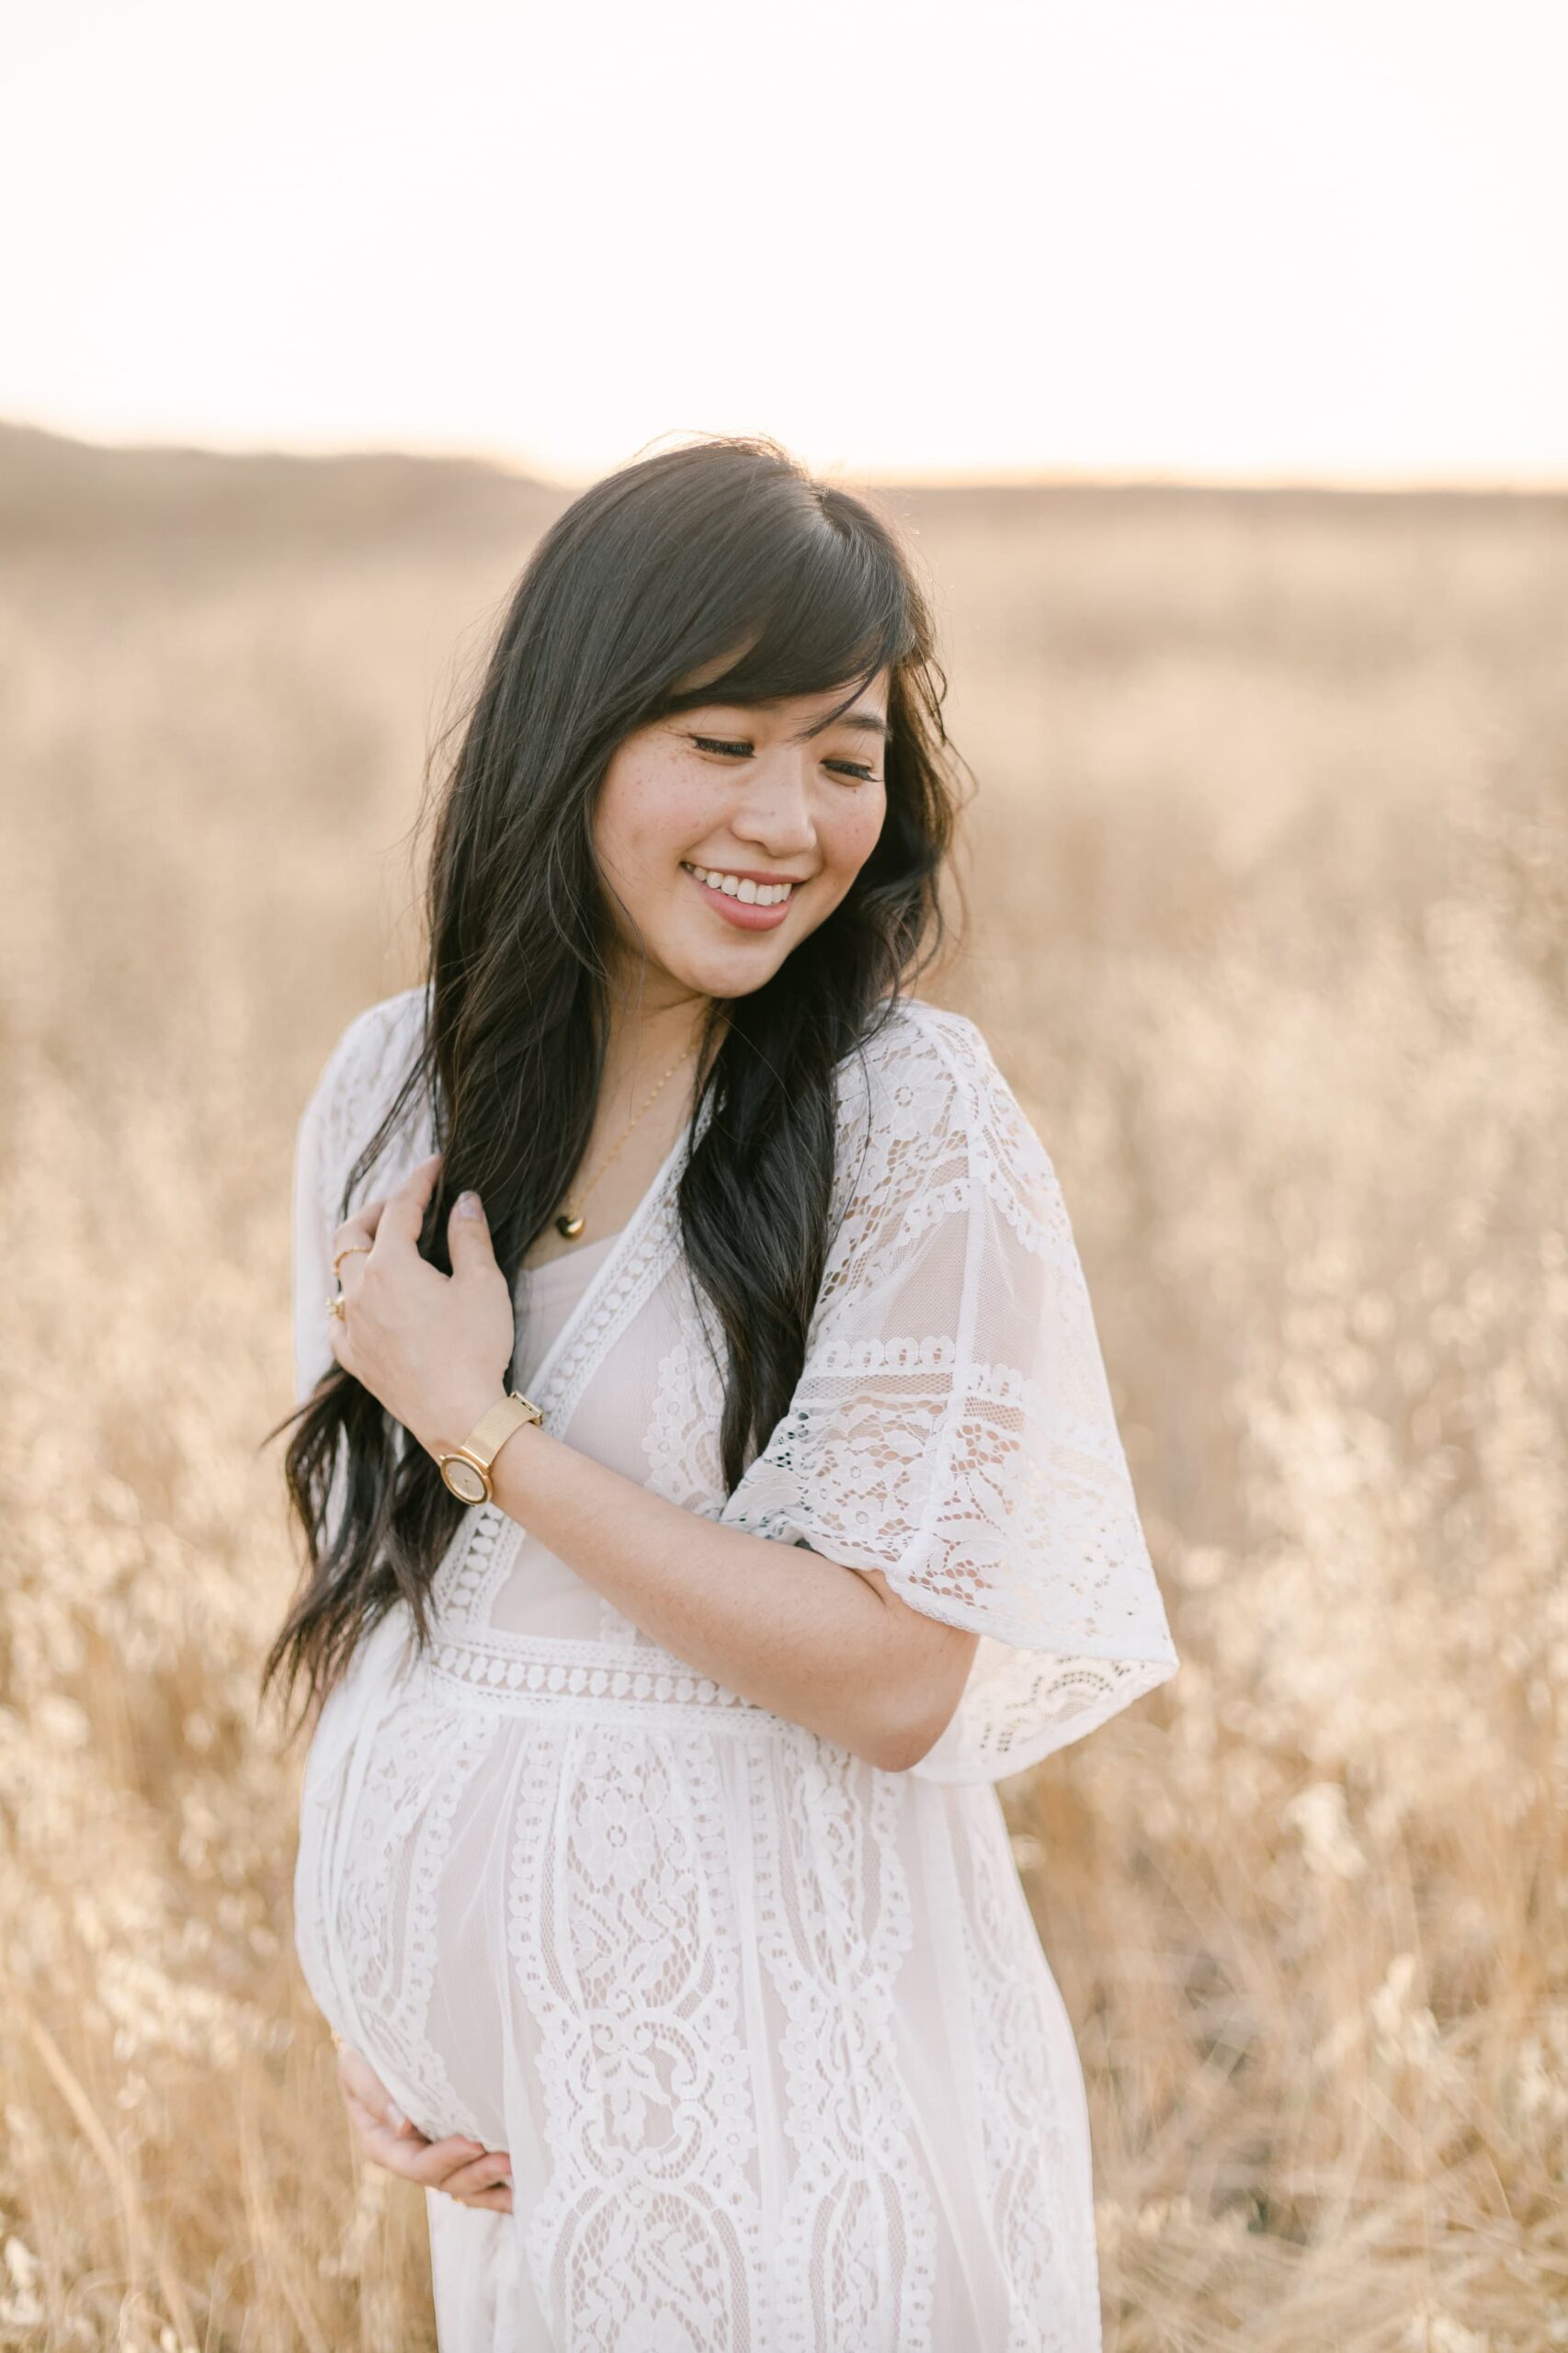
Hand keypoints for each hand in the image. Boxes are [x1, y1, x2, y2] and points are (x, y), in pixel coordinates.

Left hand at [328, 1153, 514, 1459]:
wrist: (460, 1417)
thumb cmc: (475, 1348)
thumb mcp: (483, 1284)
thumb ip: (469, 1236)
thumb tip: (464, 1202)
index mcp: (391, 1266)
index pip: (400, 1208)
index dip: (419, 1181)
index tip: (435, 1165)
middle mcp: (361, 1292)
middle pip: (352, 1235)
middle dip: (376, 1212)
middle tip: (403, 1205)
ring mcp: (352, 1327)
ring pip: (341, 1277)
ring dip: (360, 1255)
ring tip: (386, 1250)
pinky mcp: (355, 1360)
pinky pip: (339, 1320)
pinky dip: (351, 1303)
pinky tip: (367, 1306)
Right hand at [334, 2037, 513, 2214]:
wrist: (379, 2042)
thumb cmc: (365, 2053)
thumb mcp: (357, 2069)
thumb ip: (375, 2095)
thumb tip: (403, 2126)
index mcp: (384, 2144)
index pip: (415, 2164)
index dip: (444, 2158)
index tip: (473, 2143)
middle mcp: (410, 2155)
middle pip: (444, 2179)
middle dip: (477, 2173)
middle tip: (508, 2161)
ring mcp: (433, 2153)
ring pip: (462, 2182)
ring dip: (492, 2184)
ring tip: (521, 2175)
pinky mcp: (453, 2146)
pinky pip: (473, 2172)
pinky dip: (496, 2186)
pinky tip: (521, 2192)